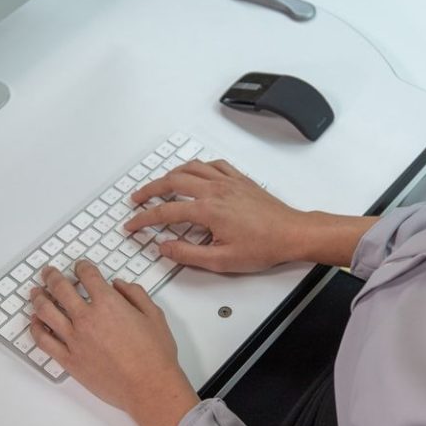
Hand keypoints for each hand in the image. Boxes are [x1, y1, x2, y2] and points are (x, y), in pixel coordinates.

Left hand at [29, 261, 199, 425]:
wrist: (148, 387)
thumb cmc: (155, 354)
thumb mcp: (154, 315)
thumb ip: (135, 294)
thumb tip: (119, 285)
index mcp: (108, 303)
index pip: (87, 275)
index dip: (82, 266)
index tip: (80, 266)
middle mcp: (86, 318)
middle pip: (60, 288)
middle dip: (52, 276)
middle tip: (48, 272)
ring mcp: (74, 340)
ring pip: (46, 312)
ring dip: (38, 297)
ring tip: (35, 292)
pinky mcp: (69, 360)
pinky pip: (44, 341)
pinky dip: (35, 328)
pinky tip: (34, 322)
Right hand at [124, 158, 313, 272]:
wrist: (292, 233)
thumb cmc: (263, 247)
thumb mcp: (221, 261)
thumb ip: (188, 254)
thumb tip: (164, 247)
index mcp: (208, 210)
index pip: (165, 212)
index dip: (144, 219)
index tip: (133, 225)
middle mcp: (215, 190)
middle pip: (172, 182)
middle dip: (149, 190)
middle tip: (137, 199)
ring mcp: (227, 181)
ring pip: (190, 168)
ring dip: (170, 174)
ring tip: (159, 184)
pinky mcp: (239, 179)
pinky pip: (212, 165)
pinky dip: (197, 167)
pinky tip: (194, 173)